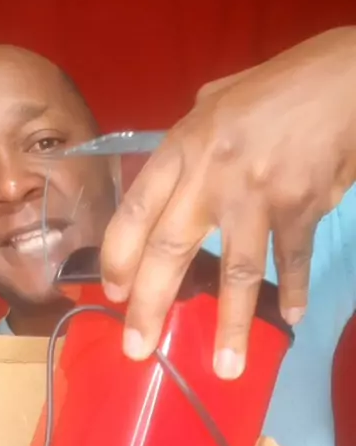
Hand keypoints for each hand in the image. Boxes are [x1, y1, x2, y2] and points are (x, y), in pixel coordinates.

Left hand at [101, 28, 355, 377]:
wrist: (342, 78)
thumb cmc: (274, 87)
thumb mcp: (214, 100)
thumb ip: (186, 143)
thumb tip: (170, 183)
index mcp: (183, 145)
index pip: (134, 209)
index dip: (118, 256)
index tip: (113, 295)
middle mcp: (211, 172)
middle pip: (170, 248)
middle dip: (151, 305)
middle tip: (138, 349)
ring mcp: (258, 192)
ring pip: (236, 269)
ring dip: (231, 323)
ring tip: (226, 367)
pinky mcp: (301, 205)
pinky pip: (291, 259)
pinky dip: (294, 290)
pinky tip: (291, 315)